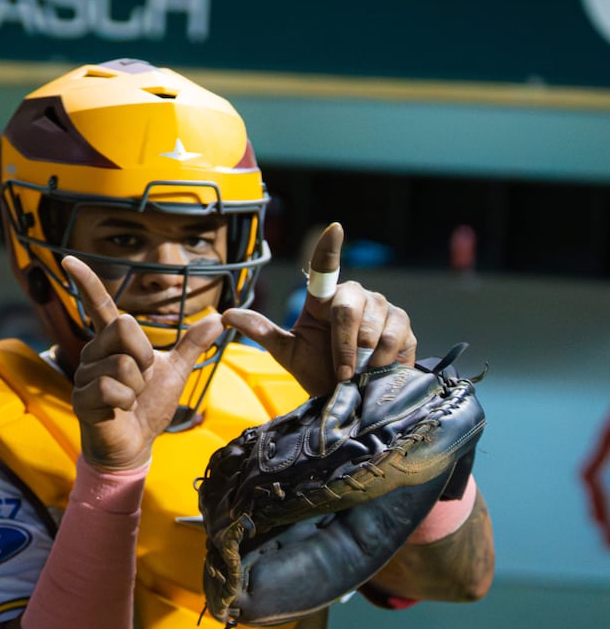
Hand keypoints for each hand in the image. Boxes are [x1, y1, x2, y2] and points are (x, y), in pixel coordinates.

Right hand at [63, 256, 223, 470]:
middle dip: (144, 355)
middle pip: (123, 327)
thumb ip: (192, 345)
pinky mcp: (81, 398)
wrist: (135, 445)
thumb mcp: (175, 372)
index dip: (86, 281)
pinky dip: (125, 401)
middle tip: (142, 379)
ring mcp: (84, 374)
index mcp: (113, 343)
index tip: (69, 258)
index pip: (98, 305)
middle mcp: (94, 352)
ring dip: (136, 386)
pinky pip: (110, 388)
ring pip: (121, 363)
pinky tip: (119, 410)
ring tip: (129, 399)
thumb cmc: (148, 408)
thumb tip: (218, 319)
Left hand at [223, 223, 415, 396]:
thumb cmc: (318, 371)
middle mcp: (355, 296)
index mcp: (325, 299)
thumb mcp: (287, 352)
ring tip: (356, 372)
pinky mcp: (402, 326)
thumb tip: (226, 313)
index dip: (330, 247)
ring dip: (360, 355)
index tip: (334, 228)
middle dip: (342, 342)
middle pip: (348, 306)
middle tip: (340, 370)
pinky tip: (375, 369)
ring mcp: (381, 308)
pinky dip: (381, 359)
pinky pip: (392, 336)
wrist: (349, 400)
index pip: (326, 265)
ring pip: (372, 324)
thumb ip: (261, 331)